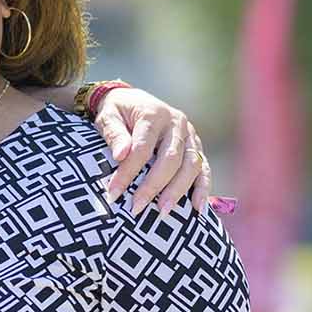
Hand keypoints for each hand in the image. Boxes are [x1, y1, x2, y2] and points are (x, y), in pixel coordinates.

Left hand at [94, 89, 212, 216]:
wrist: (134, 101)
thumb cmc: (118, 112)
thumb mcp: (108, 117)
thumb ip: (114, 134)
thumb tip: (120, 155)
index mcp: (154, 114)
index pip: (142, 148)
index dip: (128, 172)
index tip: (113, 193)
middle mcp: (176, 122)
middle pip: (170, 159)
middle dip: (154, 186)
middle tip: (137, 207)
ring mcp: (190, 134)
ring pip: (191, 165)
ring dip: (178, 190)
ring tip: (163, 211)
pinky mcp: (196, 146)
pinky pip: (204, 168)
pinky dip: (203, 188)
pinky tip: (197, 208)